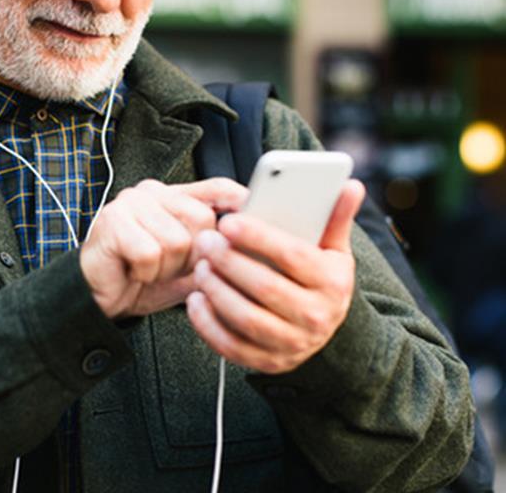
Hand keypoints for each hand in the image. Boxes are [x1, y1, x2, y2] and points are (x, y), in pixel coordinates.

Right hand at [80, 178, 247, 319]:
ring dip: (167, 267)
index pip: (215, 187)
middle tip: (169, 266)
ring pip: (177, 240)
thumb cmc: (142, 278)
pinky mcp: (113, 222)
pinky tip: (133, 271)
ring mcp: (131, 203)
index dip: (237, 199)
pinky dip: (146, 273)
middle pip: (201, 219)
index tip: (255, 209)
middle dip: (192, 255)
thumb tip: (248, 250)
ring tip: (149, 269)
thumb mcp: (186, 266)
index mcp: (173, 196)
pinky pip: (151, 253)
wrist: (96, 296)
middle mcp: (153, 192)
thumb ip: (212, 253)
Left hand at [186, 180, 364, 373]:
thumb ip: (335, 216)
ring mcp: (292, 344)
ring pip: (246, 318)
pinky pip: (232, 347)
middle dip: (229, 261)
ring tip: (201, 265)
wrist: (326, 329)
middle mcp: (316, 317)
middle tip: (205, 240)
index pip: (293, 256)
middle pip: (265, 287)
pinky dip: (209, 325)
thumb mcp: (333, 248)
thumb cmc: (321, 277)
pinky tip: (196, 300)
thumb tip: (350, 185)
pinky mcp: (268, 362)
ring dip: (216, 290)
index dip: (258, 237)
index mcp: (332, 282)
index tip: (229, 221)